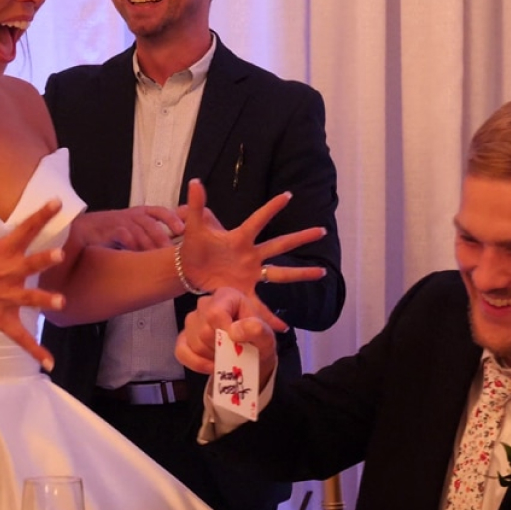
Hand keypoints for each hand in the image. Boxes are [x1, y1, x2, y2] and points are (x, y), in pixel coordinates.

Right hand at [0, 178, 64, 369]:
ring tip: (60, 303)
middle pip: (28, 265)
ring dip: (43, 301)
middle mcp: (5, 273)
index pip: (24, 229)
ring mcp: (3, 297)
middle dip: (43, 260)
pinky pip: (20, 336)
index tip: (59, 203)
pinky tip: (50, 362)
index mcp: (0, 250)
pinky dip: (35, 350)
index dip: (41, 215)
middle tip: (60, 255)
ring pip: (26, 299)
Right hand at [72, 206, 184, 249]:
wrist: (85, 229)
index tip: (182, 229)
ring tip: (159, 260)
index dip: (173, 218)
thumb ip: (152, 233)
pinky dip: (133, 246)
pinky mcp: (110, 229)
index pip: (160, 211)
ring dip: (150, 246)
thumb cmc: (113, 230)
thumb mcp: (135, 228)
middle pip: (152, 225)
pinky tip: (138, 257)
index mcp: (141, 212)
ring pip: (141, 233)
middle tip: (173, 253)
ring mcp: (121, 221)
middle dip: (164, 239)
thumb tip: (173, 243)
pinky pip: (125, 237)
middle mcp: (133, 215)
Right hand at [175, 288, 276, 388]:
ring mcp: (192, 320)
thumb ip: (257, 330)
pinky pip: (182, 352)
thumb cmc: (258, 341)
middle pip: (204, 331)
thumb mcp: (267, 337)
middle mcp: (205, 304)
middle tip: (236, 352)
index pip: (214, 313)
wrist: (252, 355)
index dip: (224, 331)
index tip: (237, 342)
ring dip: (212, 357)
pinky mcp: (183, 337)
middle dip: (221, 348)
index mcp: (227, 296)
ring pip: (194, 343)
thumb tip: (234, 331)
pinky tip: (213, 365)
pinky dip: (198, 363)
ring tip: (228, 357)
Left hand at [179, 180, 325, 329]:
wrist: (188, 269)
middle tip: (322, 231)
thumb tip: (195, 181)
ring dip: (300, 273)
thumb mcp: (193, 227)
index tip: (288, 195)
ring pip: (280, 273)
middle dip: (301, 238)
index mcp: (240, 238)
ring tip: (322, 272)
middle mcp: (251, 255)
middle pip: (280, 245)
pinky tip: (284, 328)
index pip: (258, 220)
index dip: (272, 208)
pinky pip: (260, 305)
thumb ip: (195, 205)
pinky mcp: (244, 291)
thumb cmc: (194, 247)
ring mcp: (251, 273)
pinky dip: (270, 318)